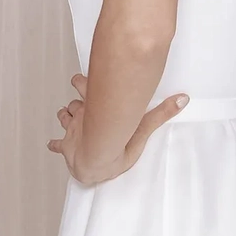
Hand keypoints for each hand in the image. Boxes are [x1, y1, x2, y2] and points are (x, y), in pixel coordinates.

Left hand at [48, 72, 188, 185]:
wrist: (96, 156)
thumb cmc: (116, 141)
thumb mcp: (141, 126)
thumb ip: (162, 113)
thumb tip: (184, 99)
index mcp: (97, 108)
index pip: (87, 90)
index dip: (83, 85)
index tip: (78, 79)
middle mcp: (83, 116)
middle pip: (76, 104)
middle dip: (76, 102)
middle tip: (73, 98)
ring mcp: (72, 131)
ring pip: (66, 119)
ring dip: (66, 117)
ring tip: (66, 113)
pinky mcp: (66, 147)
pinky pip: (58, 145)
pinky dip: (55, 145)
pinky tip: (51, 145)